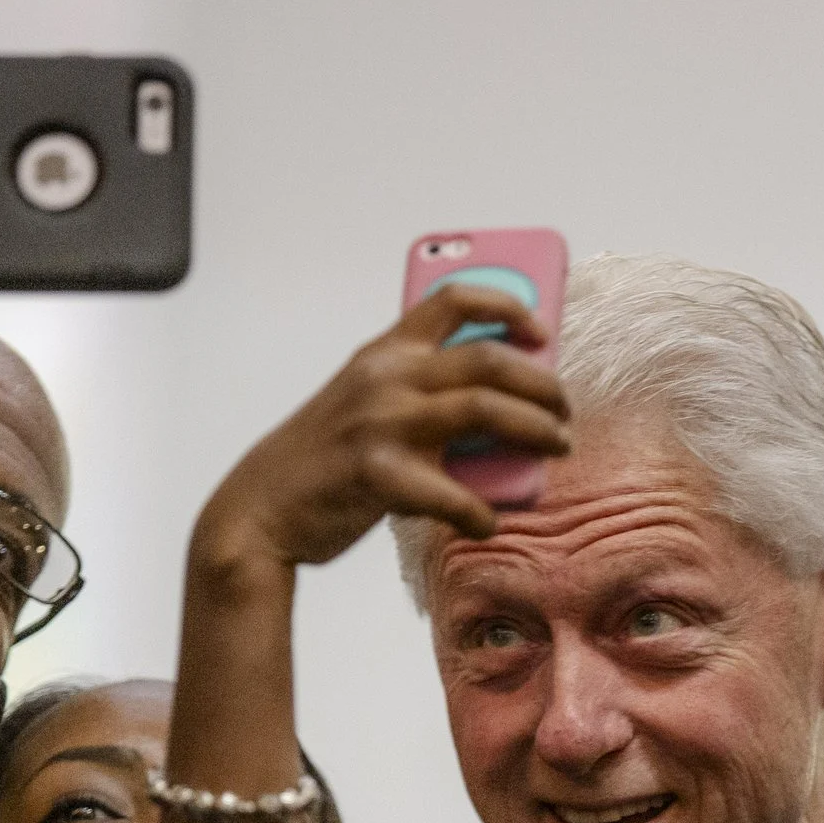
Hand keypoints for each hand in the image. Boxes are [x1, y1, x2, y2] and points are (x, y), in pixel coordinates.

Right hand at [190, 283, 568, 574]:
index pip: (454, 300)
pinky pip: (455, 494)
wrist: (260, 509)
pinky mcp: (378, 474)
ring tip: (557, 447)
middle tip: (563, 412)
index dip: (510, 306)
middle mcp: (386, 376)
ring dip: (536, 430)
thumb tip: (504, 418)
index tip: (543, 332)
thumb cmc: (324, 462)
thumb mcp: (366, 407)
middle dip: (543, 384)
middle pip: (489, 358)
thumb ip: (421, 398)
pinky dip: (481, 512)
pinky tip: (488, 522)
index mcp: (384, 352)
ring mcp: (382, 421)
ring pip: (486, 409)